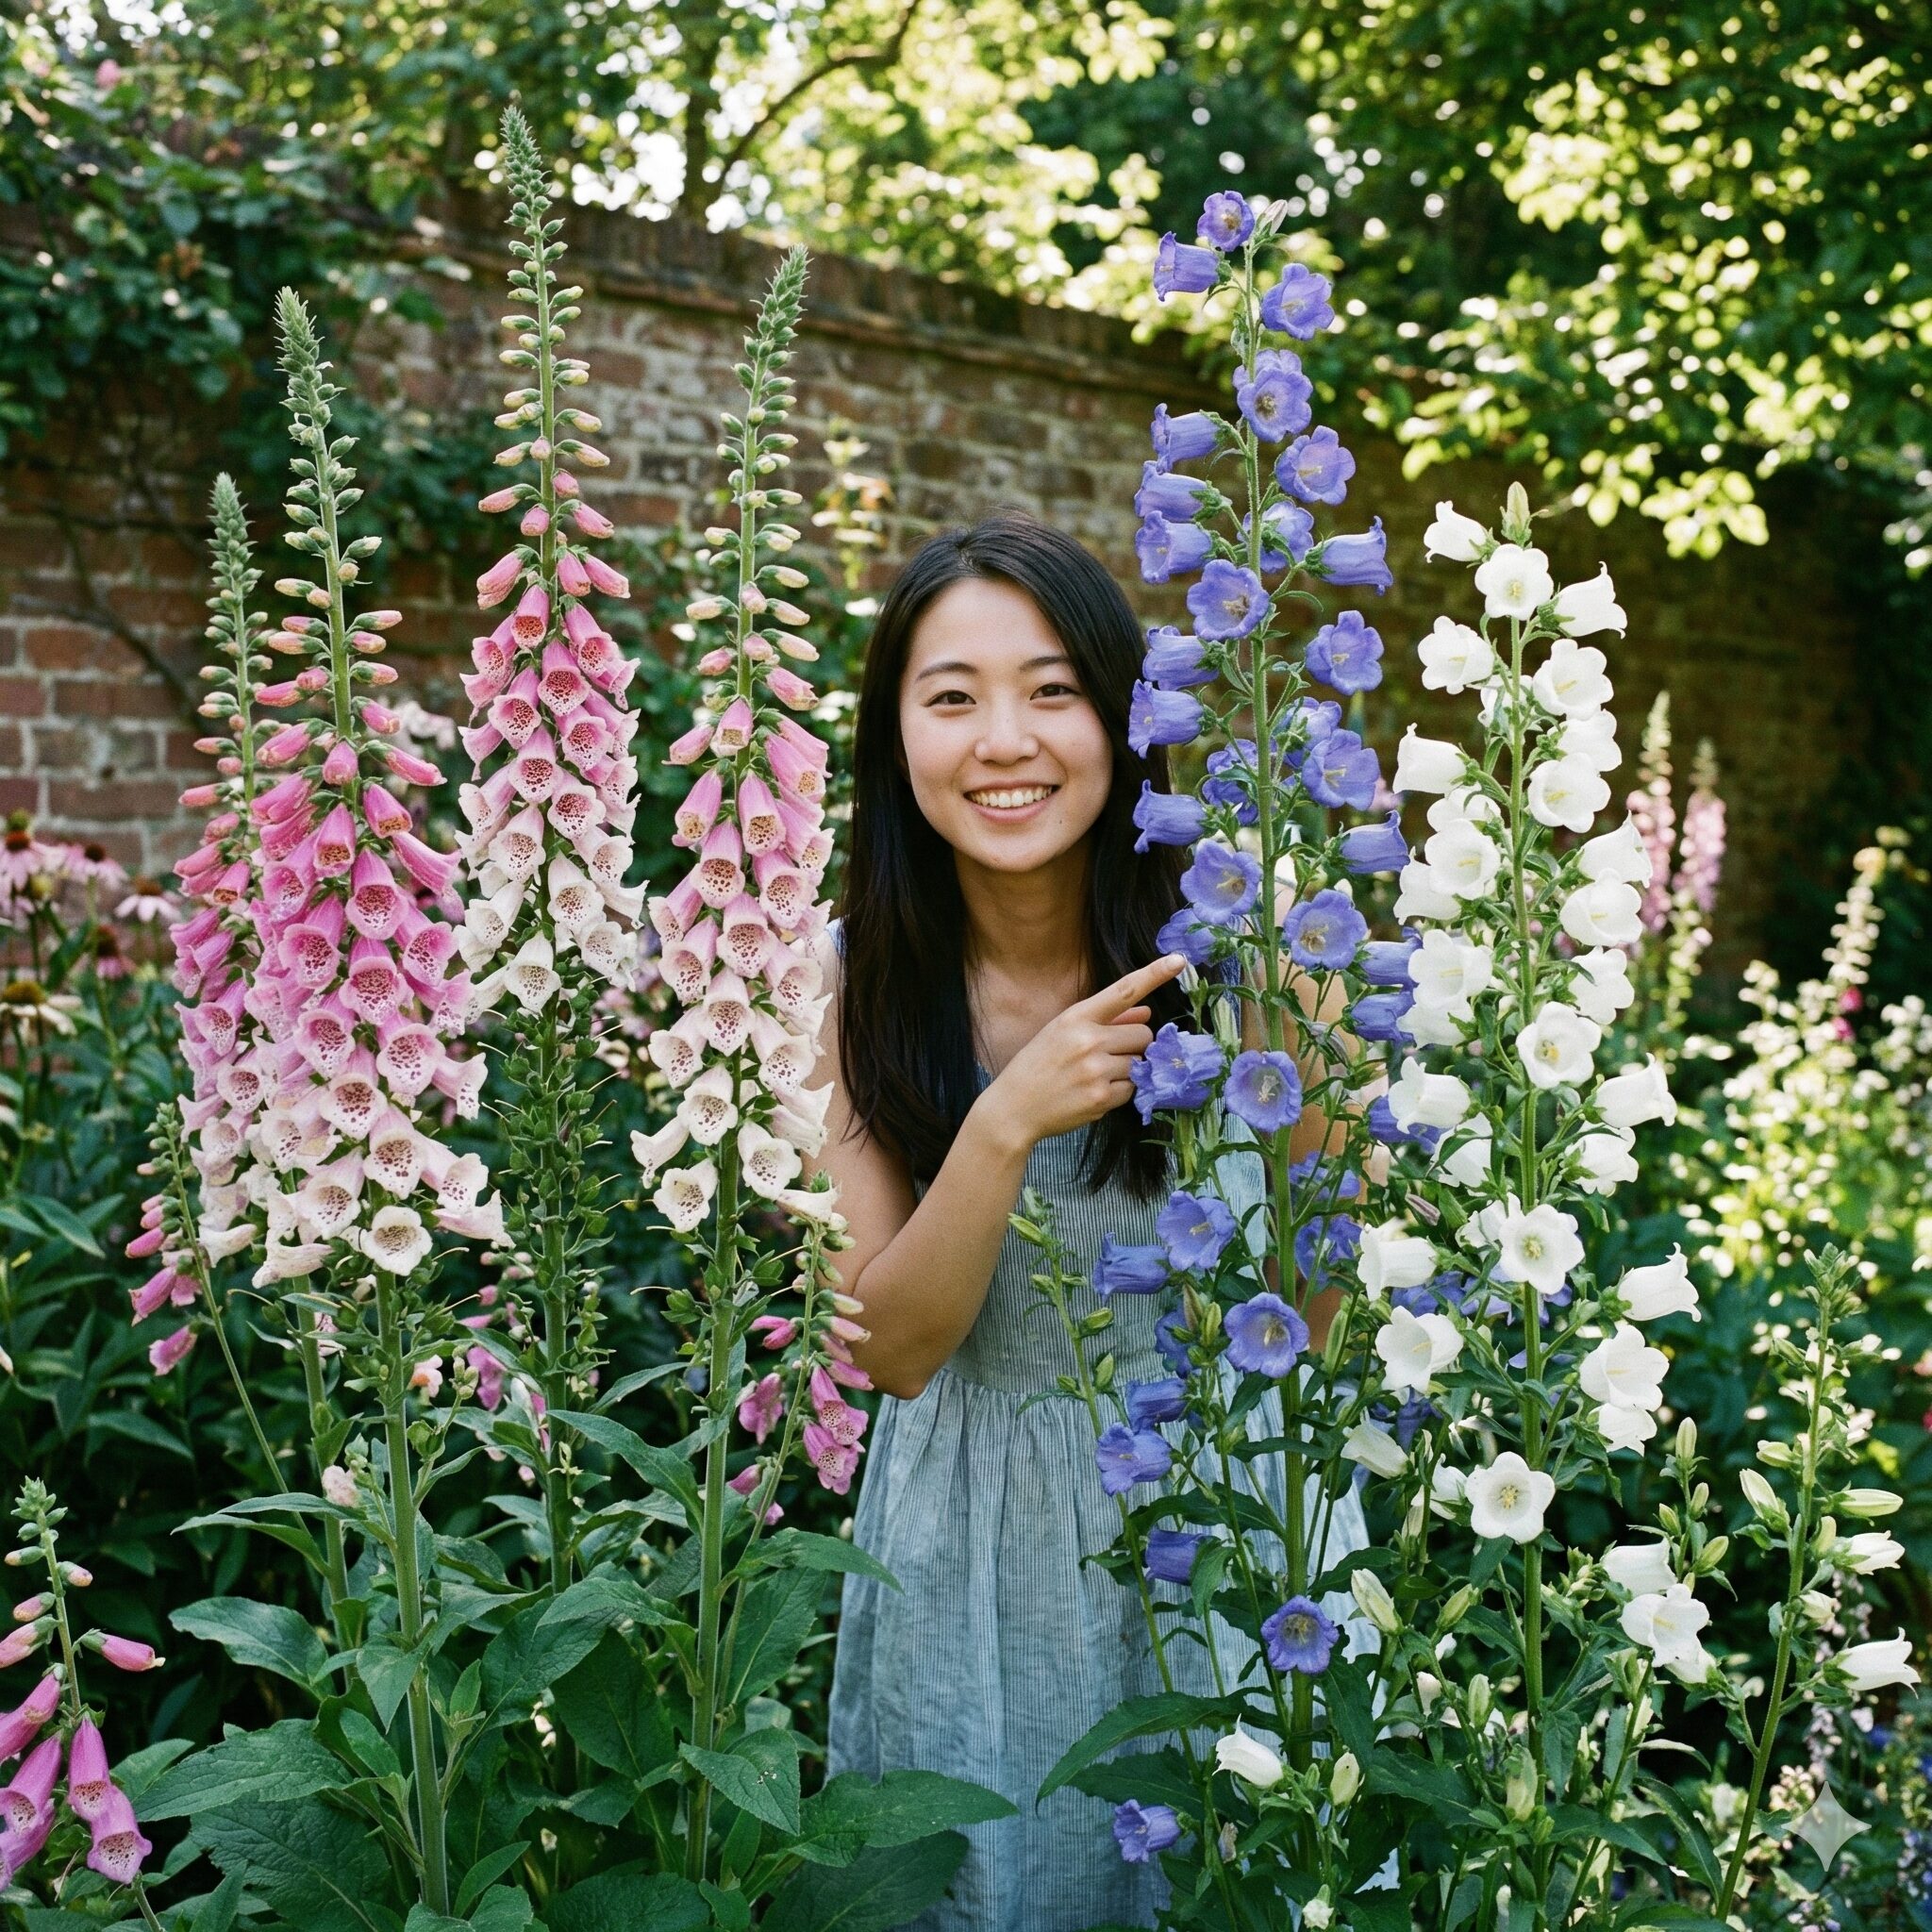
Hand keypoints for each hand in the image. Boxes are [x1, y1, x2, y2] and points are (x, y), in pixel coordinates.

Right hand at [976, 954, 1188, 1152]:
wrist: (1014, 1108)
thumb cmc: (1038, 1065)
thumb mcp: (1063, 1033)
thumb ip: (1105, 1021)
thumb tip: (1147, 1010)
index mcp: (1076, 1017)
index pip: (1124, 990)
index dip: (1154, 973)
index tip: (1179, 959)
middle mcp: (1088, 1040)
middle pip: (1143, 1033)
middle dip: (1133, 1043)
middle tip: (1107, 1054)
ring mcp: (1096, 1070)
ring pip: (1140, 1061)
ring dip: (1127, 1068)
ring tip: (1095, 1075)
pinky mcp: (1102, 1098)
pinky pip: (1133, 1088)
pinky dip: (1120, 1090)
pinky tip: (1094, 1091)